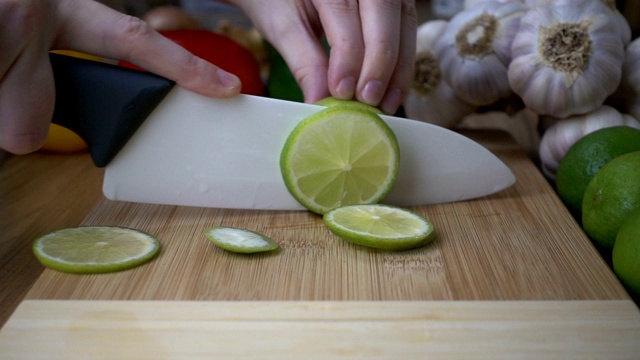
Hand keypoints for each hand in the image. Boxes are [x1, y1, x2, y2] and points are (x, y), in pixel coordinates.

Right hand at [0, 0, 240, 154]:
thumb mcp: (19, 34)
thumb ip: (33, 81)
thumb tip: (23, 137)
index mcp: (60, 12)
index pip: (132, 42)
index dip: (181, 67)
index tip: (225, 89)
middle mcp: (36, 14)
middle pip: (34, 107)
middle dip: (17, 115)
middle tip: (6, 102)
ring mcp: (7, 22)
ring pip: (5, 115)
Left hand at [231, 0, 417, 113]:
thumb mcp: (281, 24)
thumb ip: (303, 61)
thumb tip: (320, 103)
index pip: (344, 14)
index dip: (347, 57)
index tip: (341, 92)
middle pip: (383, 13)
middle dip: (379, 62)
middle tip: (367, 100)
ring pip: (404, 22)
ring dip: (398, 68)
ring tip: (384, 104)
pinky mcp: (395, 0)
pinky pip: (407, 29)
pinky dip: (403, 63)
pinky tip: (392, 92)